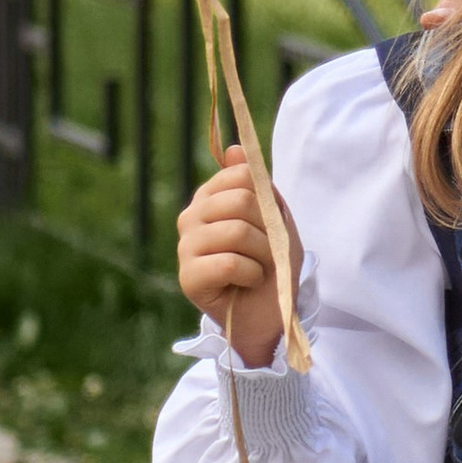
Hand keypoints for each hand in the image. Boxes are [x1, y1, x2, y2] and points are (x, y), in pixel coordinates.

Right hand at [175, 145, 301, 366]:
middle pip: (240, 200)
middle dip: (267, 230)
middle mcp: (191, 217)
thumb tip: (234, 149)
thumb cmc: (273, 265)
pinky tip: (247, 282)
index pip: (240, 175)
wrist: (271, 313)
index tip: (269, 223)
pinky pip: (228, 262)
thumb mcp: (276, 219)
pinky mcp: (188, 277)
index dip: (266, 199)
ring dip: (262, 255)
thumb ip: (258, 186)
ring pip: (237, 232)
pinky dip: (250, 274)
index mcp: (210, 199)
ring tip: (258, 269)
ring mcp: (185, 246)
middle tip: (267, 252)